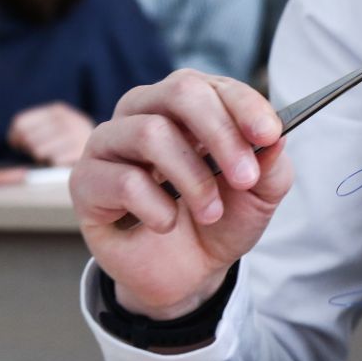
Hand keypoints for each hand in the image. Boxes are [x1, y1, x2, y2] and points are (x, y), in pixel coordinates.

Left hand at [8, 102, 94, 164]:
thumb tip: (13, 142)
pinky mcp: (81, 151)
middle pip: (28, 138)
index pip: (20, 124)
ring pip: (38, 151)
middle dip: (29, 150)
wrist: (107, 154)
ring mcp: (76, 134)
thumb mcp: (51, 132)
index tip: (20, 146)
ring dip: (42, 158)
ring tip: (53, 157)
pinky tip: (62, 162)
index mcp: (57, 111)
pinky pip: (53, 161)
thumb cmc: (67, 147)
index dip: (16, 139)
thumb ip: (27, 133)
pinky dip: (55, 165)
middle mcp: (67, 119)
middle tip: (41, 154)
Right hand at [70, 69, 286, 321]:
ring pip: (150, 133)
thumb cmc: (220, 219)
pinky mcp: (86, 180)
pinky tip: (167, 224)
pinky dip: (158, 209)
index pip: (213, 86)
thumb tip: (274, 138)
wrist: (187, 274)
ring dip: (193, 179)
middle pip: (180, 93)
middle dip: (221, 135)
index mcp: (187, 104)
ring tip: (210, 212)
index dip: (244, 107)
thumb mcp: (259, 195)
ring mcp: (110, 142)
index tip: (269, 135)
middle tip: (245, 178)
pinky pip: (123, 180)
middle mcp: (144, 110)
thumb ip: (271, 164)